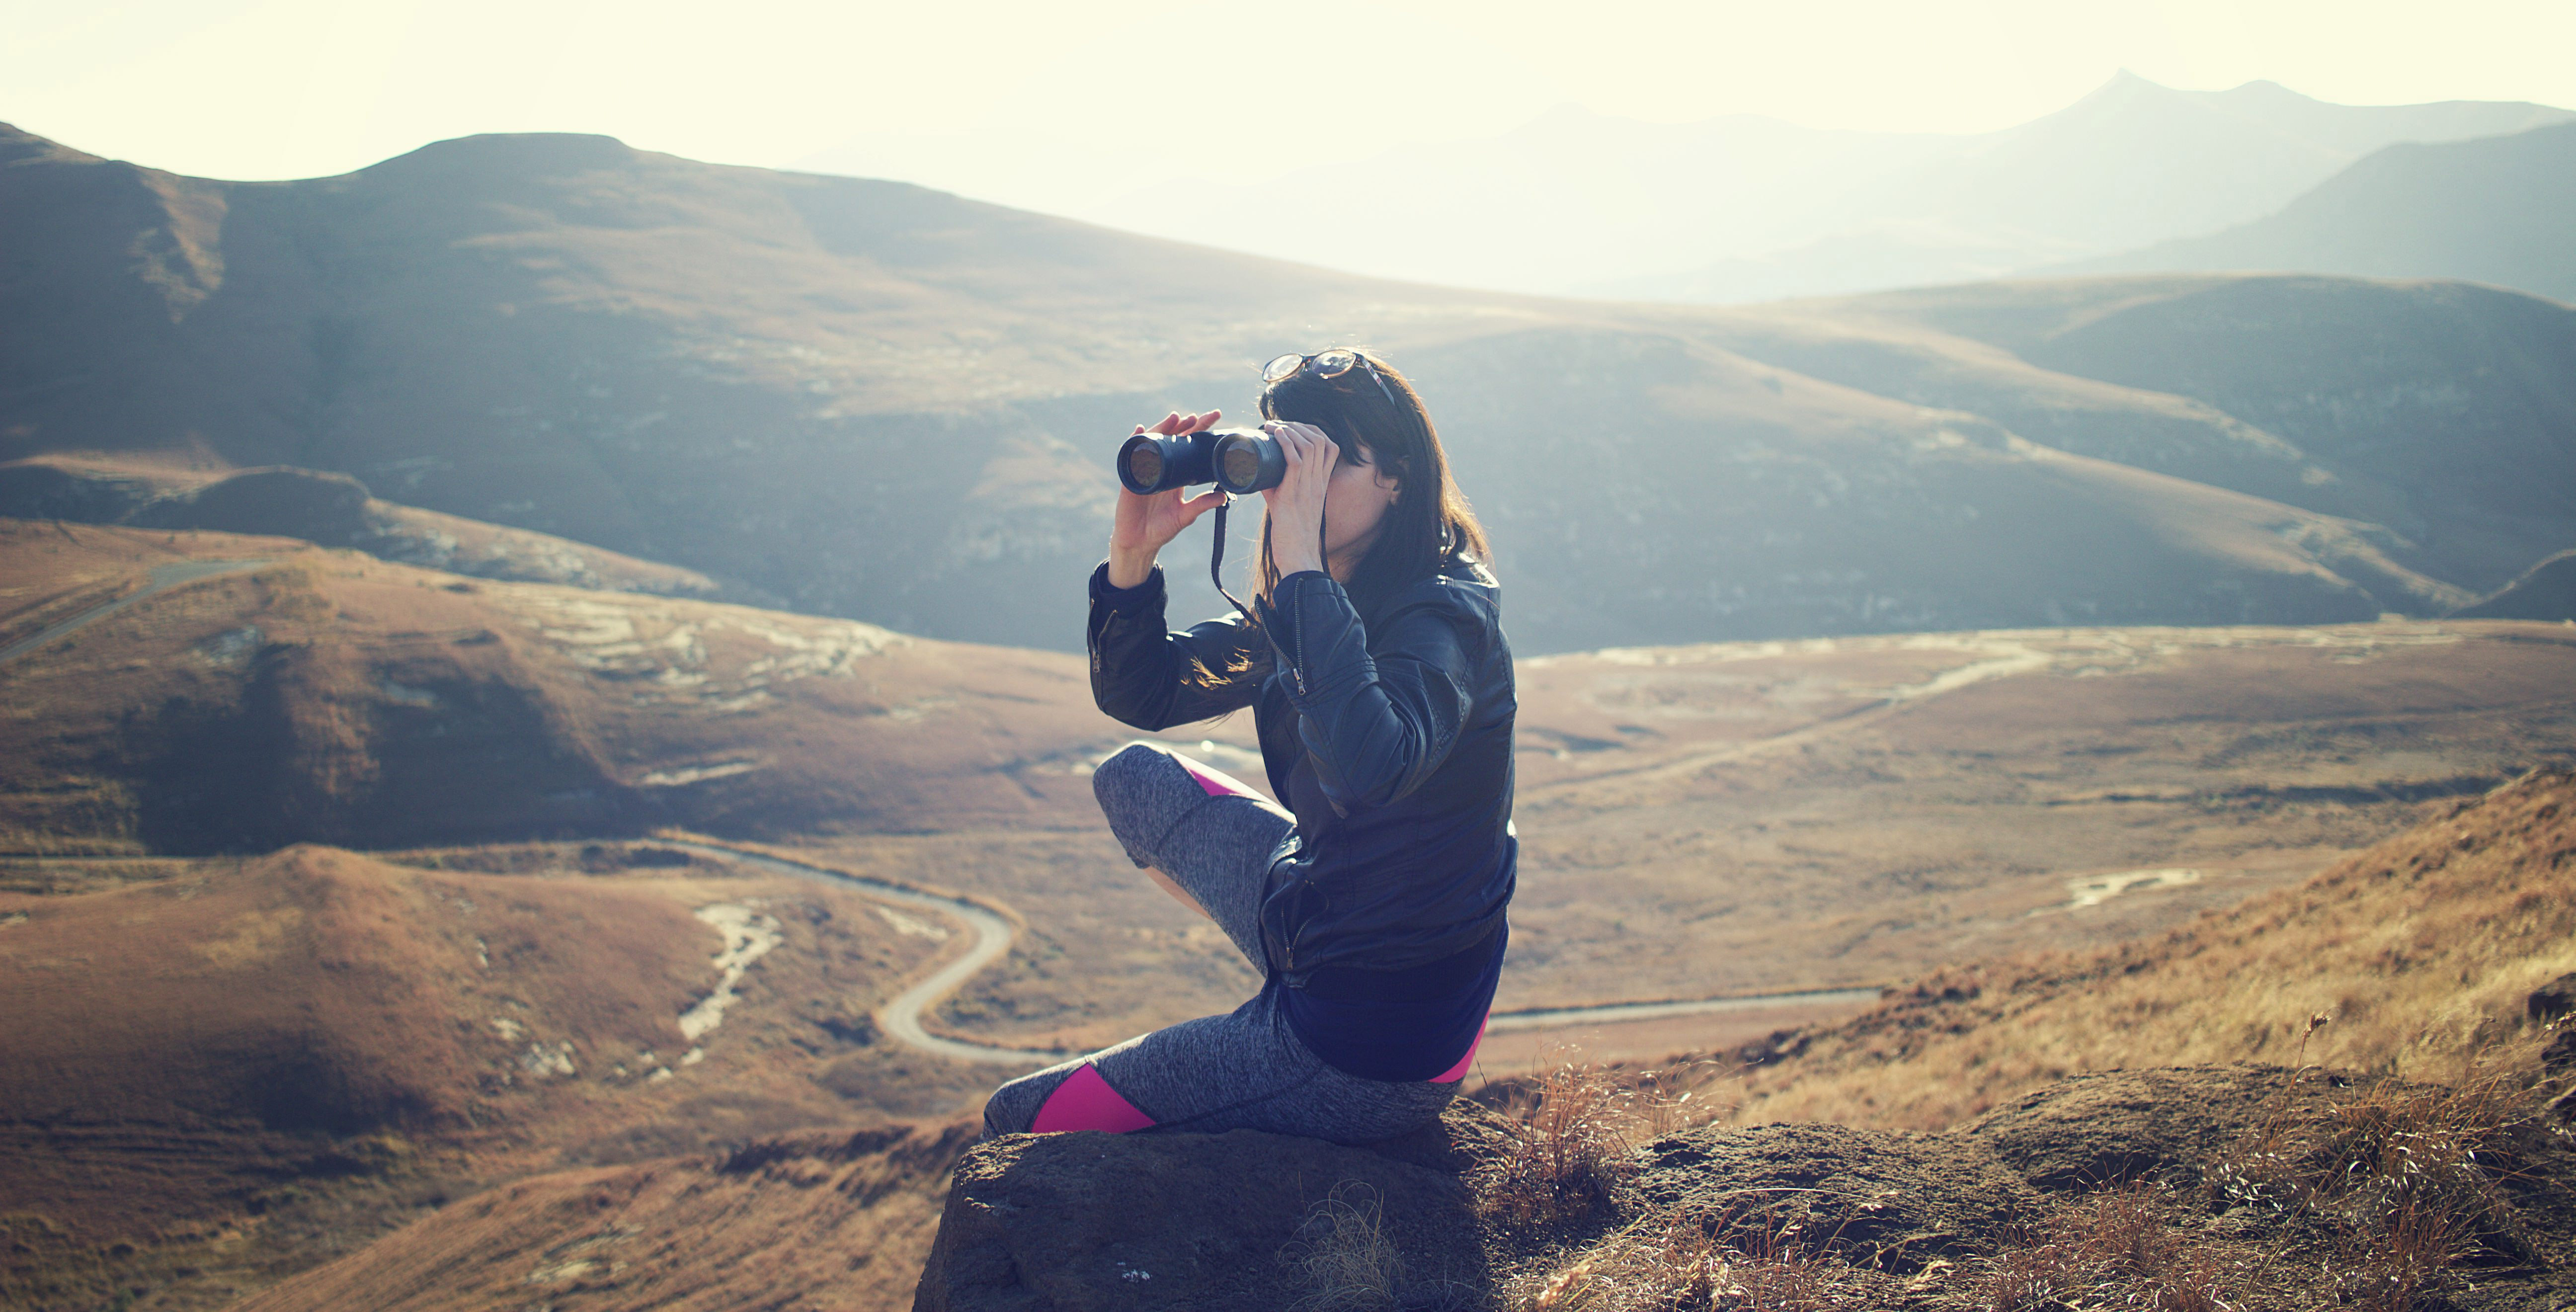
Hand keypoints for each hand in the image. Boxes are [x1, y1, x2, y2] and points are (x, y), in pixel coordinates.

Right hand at [1108, 410, 1226, 586]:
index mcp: (1176, 475)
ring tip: (1175, 418)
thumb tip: (1224, 496)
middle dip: (1184, 426)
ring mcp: (1145, 470)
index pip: (1189, 447)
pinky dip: (1135, 441)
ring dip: (1163, 428)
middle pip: (1173, 440)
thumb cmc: (1161, 529)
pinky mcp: (1131, 477)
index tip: (1215, 419)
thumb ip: (1202, 504)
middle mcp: (1161, 468)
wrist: (1139, 542)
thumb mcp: (1185, 515)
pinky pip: (1132, 456)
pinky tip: (1139, 430)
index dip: (1200, 432)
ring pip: (1154, 442)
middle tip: (1199, 416)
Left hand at [1258, 420, 1335, 577]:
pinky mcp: (1293, 495)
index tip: (1292, 427)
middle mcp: (1318, 482)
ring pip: (1310, 445)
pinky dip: (1286, 443)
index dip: (1313, 430)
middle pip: (1320, 439)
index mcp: (1321, 483)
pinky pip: (1296, 461)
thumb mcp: (1289, 504)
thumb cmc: (1292, 536)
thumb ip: (1278, 487)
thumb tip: (1258, 472)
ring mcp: (1308, 488)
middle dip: (1299, 425)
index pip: (1330, 446)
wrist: (1298, 559)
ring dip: (1291, 429)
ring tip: (1274, 426)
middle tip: (1278, 424)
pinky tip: (1276, 434)